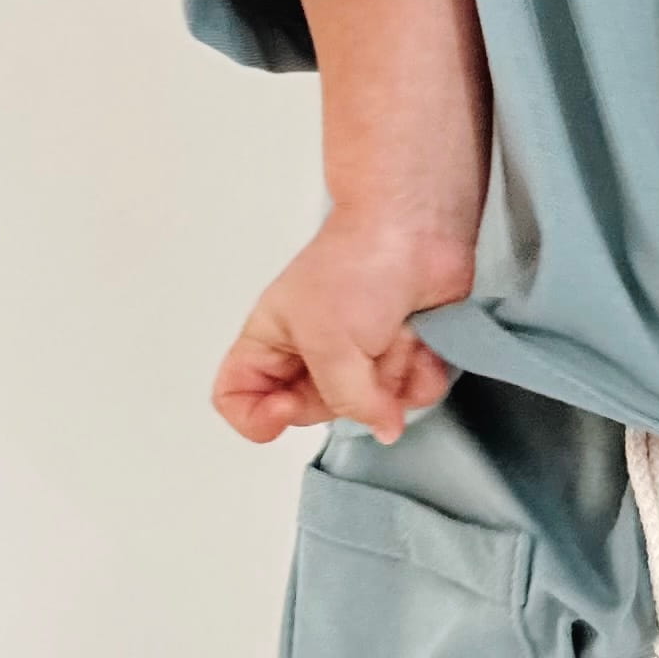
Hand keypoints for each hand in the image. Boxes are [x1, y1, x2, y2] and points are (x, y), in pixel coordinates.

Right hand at [211, 212, 472, 445]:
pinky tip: (421, 337)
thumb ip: (345, 400)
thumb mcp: (330, 342)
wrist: (417, 229)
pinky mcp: (402, 356)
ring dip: (390, 374)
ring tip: (394, 332)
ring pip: (369, 409)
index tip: (287, 408)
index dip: (256, 416)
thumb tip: (382, 428)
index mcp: (271, 341)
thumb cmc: (358, 267)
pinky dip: (422, 370)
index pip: (236, 398)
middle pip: (313, 413)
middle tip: (360, 356)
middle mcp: (311, 356)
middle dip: (347, 391)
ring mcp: (358, 359)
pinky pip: (412, 395)